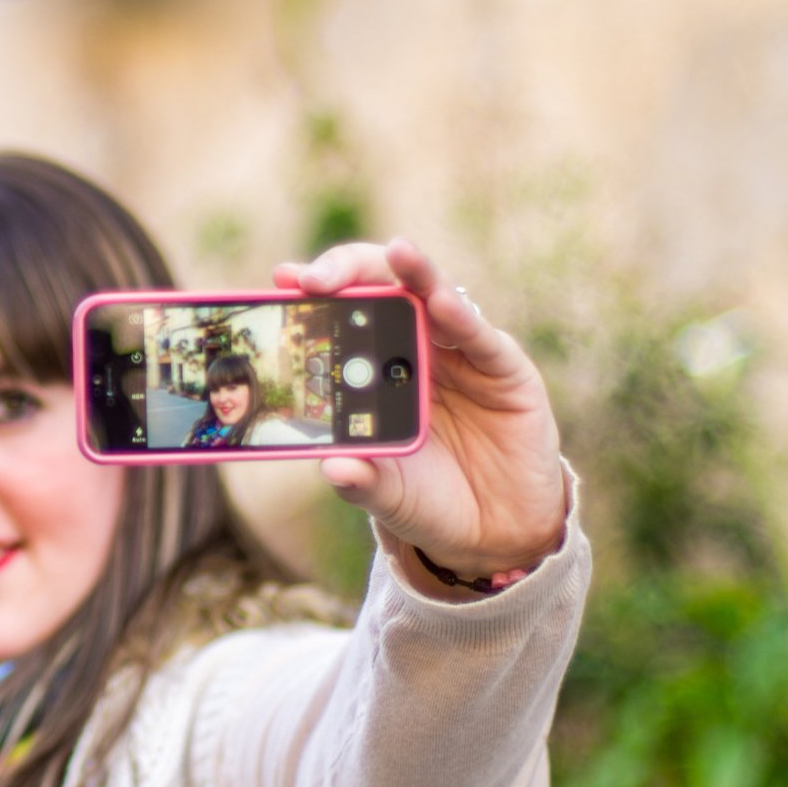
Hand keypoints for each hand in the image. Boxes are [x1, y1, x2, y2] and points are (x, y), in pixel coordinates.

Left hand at [273, 238, 567, 579]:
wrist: (492, 535)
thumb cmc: (428, 500)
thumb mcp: (386, 494)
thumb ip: (359, 480)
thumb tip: (332, 467)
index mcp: (376, 369)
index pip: (343, 313)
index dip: (316, 293)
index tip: (282, 280)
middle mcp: (417, 349)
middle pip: (383, 289)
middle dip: (349, 271)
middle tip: (314, 278)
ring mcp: (462, 355)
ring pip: (435, 296)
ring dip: (414, 271)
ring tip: (396, 251)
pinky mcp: (506, 371)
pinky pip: (481, 336)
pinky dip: (461, 315)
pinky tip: (439, 302)